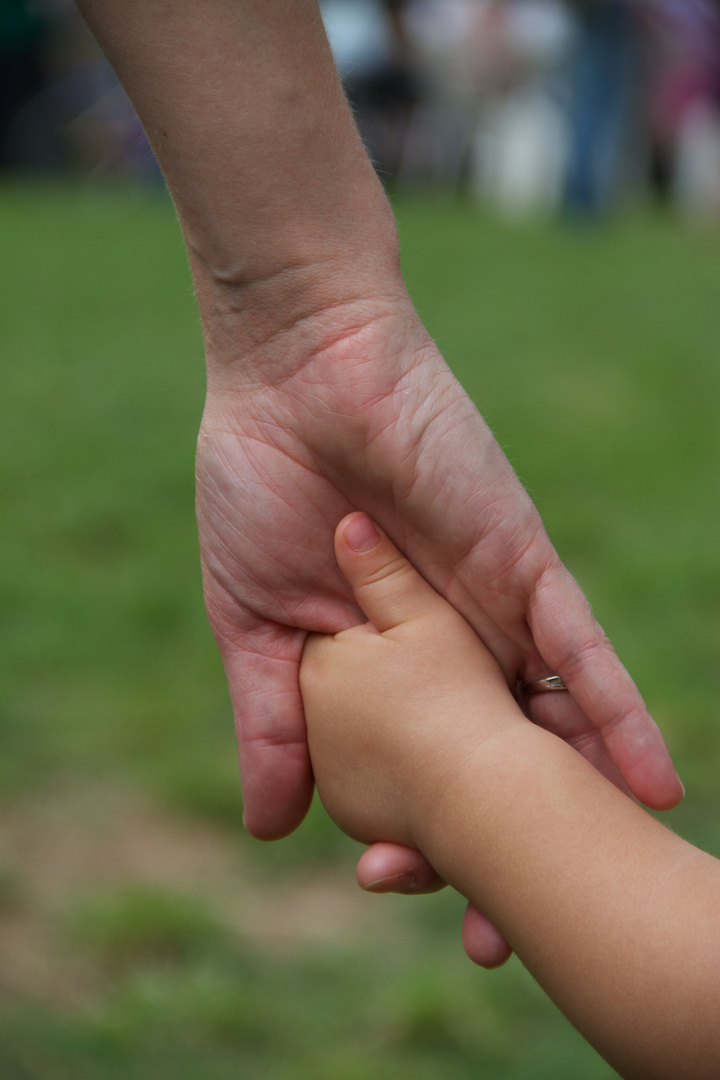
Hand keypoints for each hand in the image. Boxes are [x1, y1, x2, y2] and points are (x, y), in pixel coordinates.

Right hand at [196, 297, 681, 961]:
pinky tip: (649, 780)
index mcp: (386, 660)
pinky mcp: (520, 561)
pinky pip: (579, 645)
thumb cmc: (259, 487)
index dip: (422, 837)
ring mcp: (491, 606)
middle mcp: (450, 643)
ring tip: (605, 881)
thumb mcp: (252, 623)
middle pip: (497, 757)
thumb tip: (269, 826)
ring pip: (552, 718)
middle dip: (507, 840)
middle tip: (508, 938)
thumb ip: (269, 718)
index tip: (424, 908)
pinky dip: (613, 709)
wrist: (295, 376)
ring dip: (578, 798)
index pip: (417, 765)